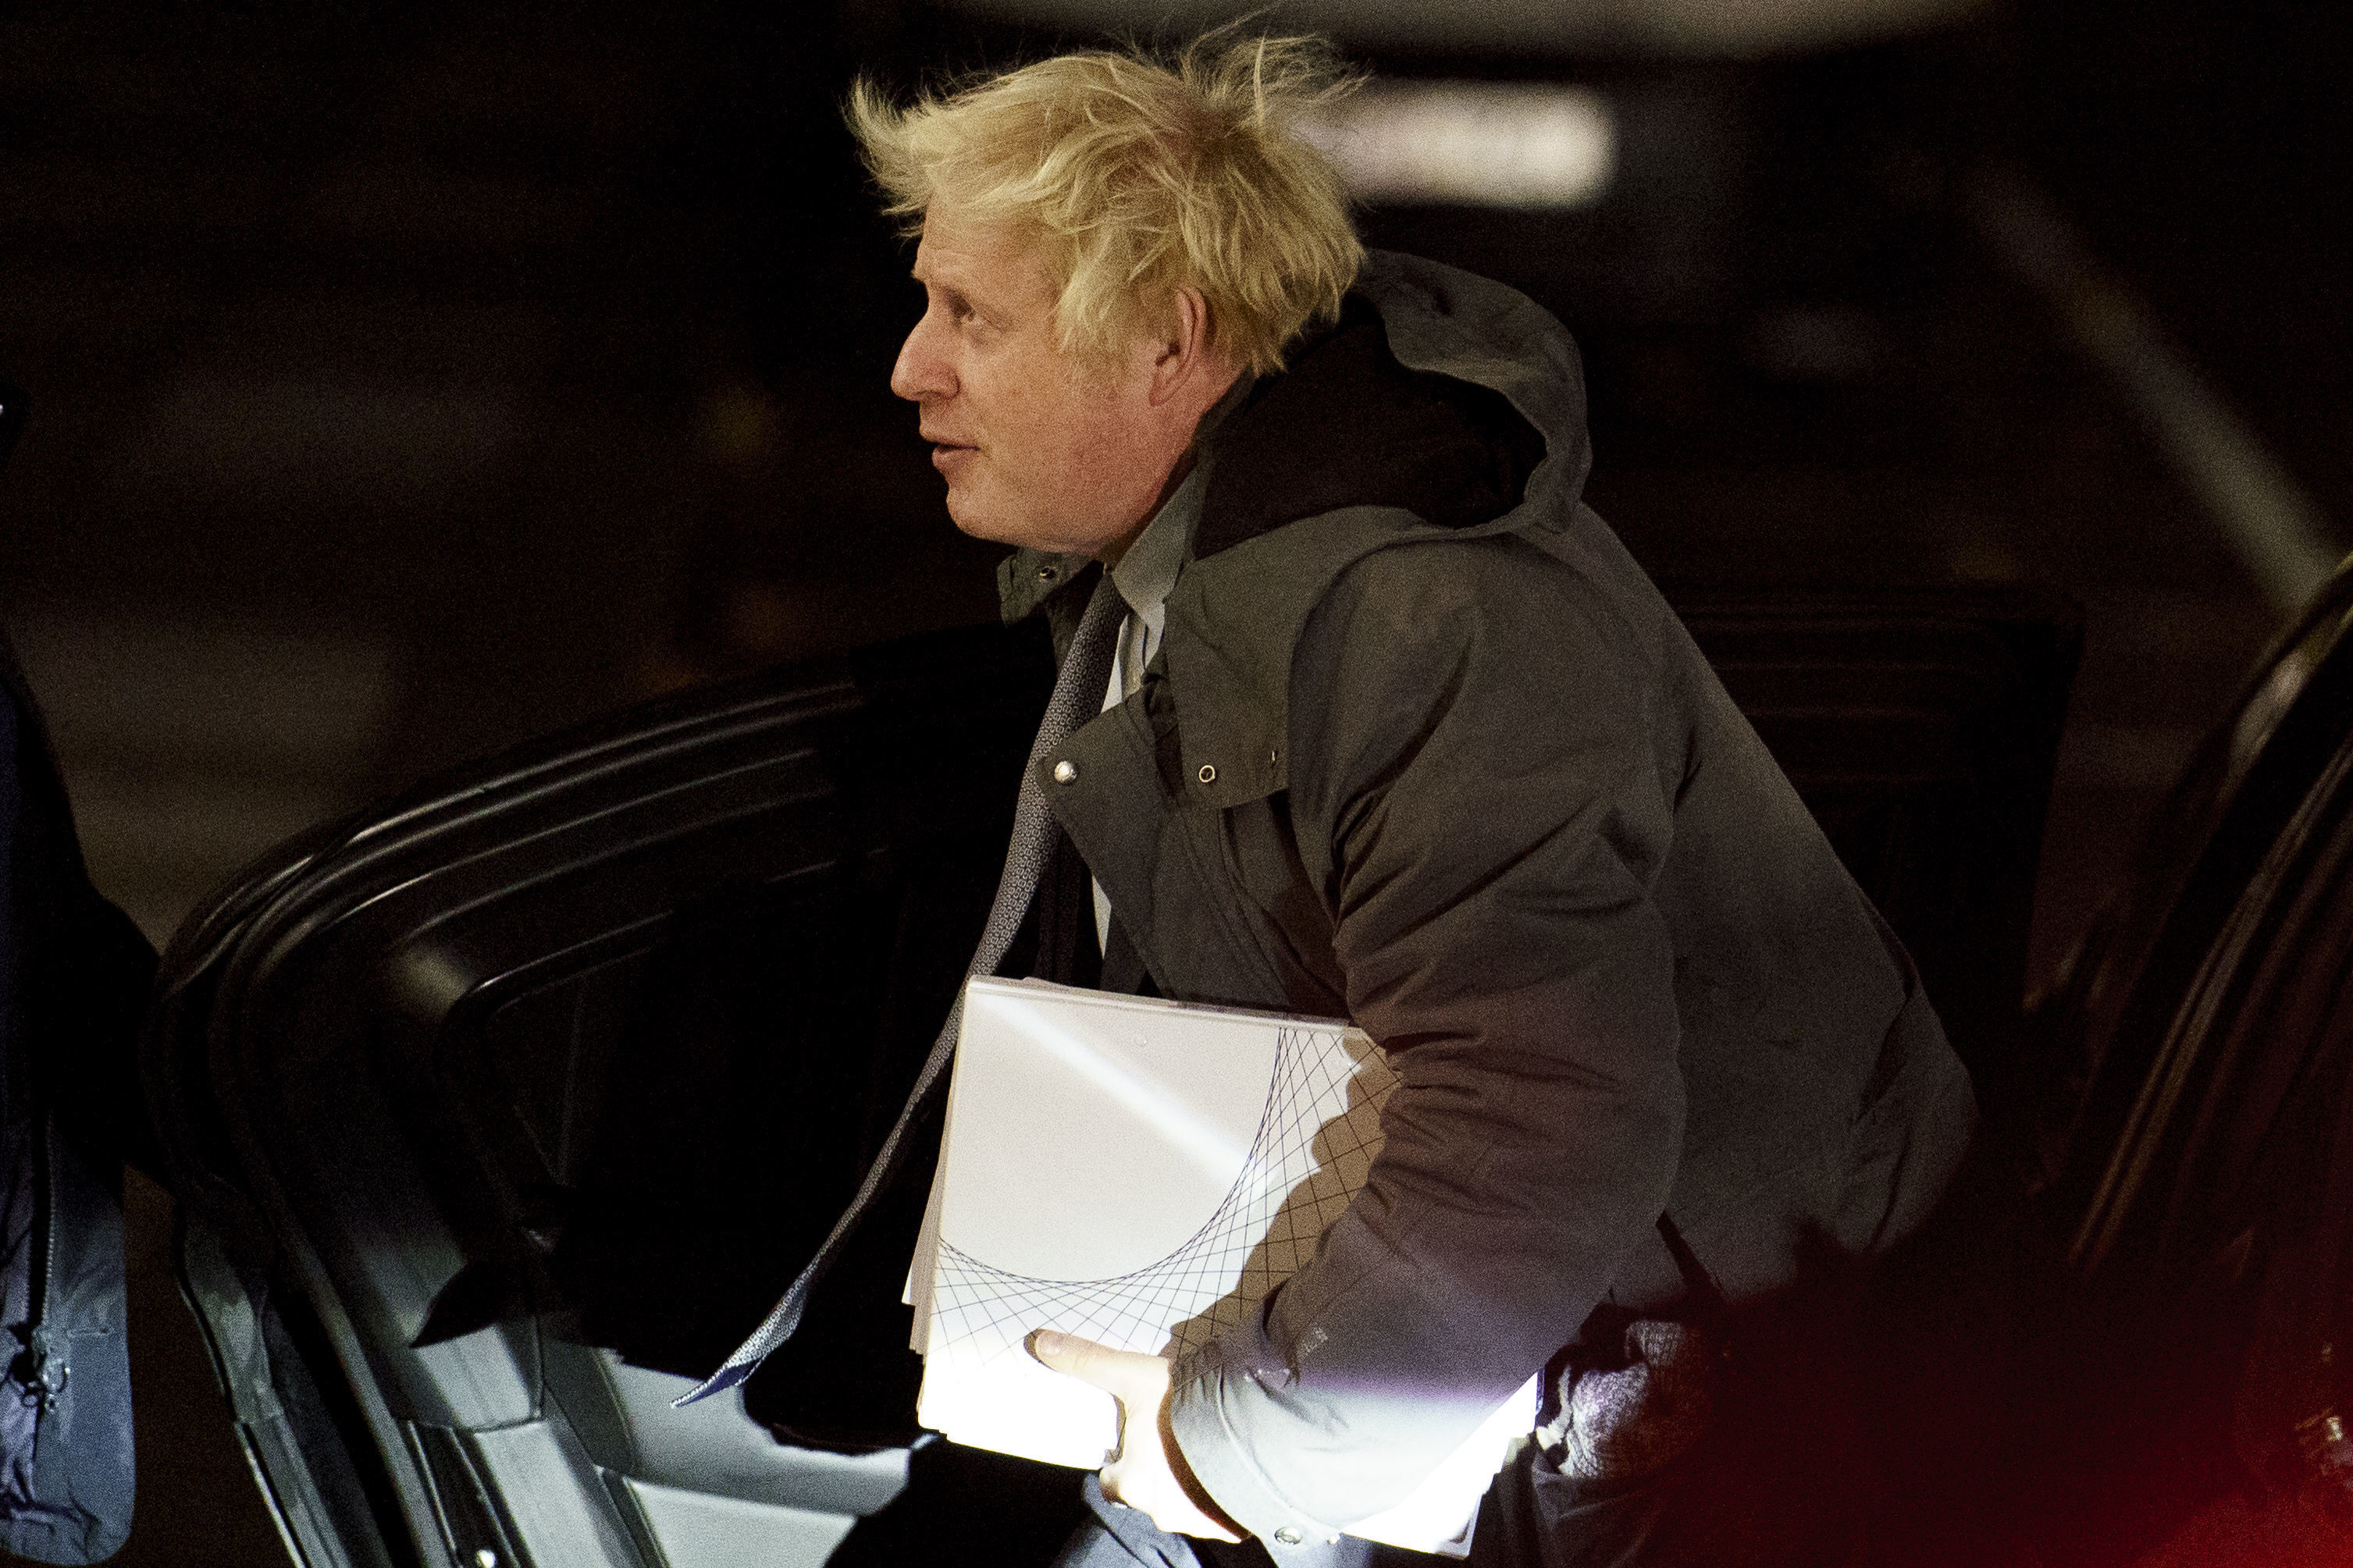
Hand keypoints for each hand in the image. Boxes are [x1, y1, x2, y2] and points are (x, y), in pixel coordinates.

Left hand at [1027, 1329, 1243, 1542]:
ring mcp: (1199, 1522)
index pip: (1112, 1484)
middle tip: (1174, 1440)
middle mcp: (1162, 1511)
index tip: (1135, 1445)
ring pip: (1184, 1506)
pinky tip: (1229, 1466)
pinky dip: (1221, 1495)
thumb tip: (1040, 1342)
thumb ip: (1088, 1361)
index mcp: (1133, 1483)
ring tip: (1204, 1448)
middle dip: (1158, 1473)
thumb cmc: (1188, 1405)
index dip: (1120, 1464)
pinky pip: (1220, 1514)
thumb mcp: (1134, 1374)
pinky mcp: (1232, 1524)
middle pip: (1149, 1495)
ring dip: (1190, 1484)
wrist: (1255, 1429)